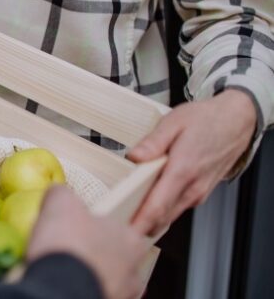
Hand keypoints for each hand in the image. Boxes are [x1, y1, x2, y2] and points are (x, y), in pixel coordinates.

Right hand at [28, 186, 147, 298]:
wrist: (61, 290)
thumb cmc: (69, 243)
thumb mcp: (60, 203)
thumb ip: (62, 194)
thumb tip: (58, 193)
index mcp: (131, 240)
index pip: (122, 229)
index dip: (98, 228)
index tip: (80, 230)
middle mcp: (134, 270)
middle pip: (116, 258)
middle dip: (97, 255)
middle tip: (72, 251)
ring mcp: (124, 295)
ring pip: (109, 282)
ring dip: (92, 276)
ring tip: (67, 272)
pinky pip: (97, 294)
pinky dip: (84, 291)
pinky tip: (66, 287)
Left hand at [128, 89, 256, 235]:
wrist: (236, 121)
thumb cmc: (205, 120)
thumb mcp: (174, 122)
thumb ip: (153, 142)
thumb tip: (134, 156)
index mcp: (183, 170)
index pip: (158, 206)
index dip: (139, 221)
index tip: (122, 229)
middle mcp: (192, 187)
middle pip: (162, 216)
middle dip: (139, 223)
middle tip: (114, 222)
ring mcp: (198, 192)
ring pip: (170, 214)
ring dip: (150, 217)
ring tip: (124, 212)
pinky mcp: (200, 192)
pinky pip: (177, 207)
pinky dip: (161, 209)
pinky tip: (146, 200)